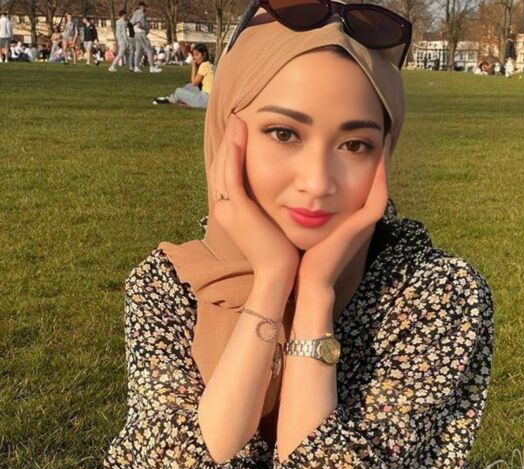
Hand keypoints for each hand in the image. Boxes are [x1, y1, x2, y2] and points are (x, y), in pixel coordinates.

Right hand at [212, 113, 300, 289]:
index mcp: (230, 212)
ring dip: (230, 141)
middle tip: (236, 117)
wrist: (280, 275)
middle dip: (228, 141)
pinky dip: (234, 153)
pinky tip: (240, 133)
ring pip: (224, 167)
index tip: (241, 132)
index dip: (231, 152)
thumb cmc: (283, 253)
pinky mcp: (239, 210)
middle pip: (221, 168)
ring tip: (237, 119)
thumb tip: (281, 190)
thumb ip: (269, 204)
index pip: (226, 175)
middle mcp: (224, 209)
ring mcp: (229, 210)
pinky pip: (232, 175)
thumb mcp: (271, 223)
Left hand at [295, 136, 390, 301]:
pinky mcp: (364, 225)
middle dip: (374, 156)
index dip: (359, 160)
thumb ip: (304, 205)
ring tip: (380, 136)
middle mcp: (360, 218)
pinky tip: (378, 155)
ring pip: (381, 185)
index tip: (352, 138)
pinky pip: (379, 196)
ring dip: (382, 161)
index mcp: (348, 216)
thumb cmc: (299, 252)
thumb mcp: (303, 221)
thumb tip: (288, 185)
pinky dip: (382, 177)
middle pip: (374, 181)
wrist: (305, 279)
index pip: (359, 183)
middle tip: (375, 132)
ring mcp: (365, 222)